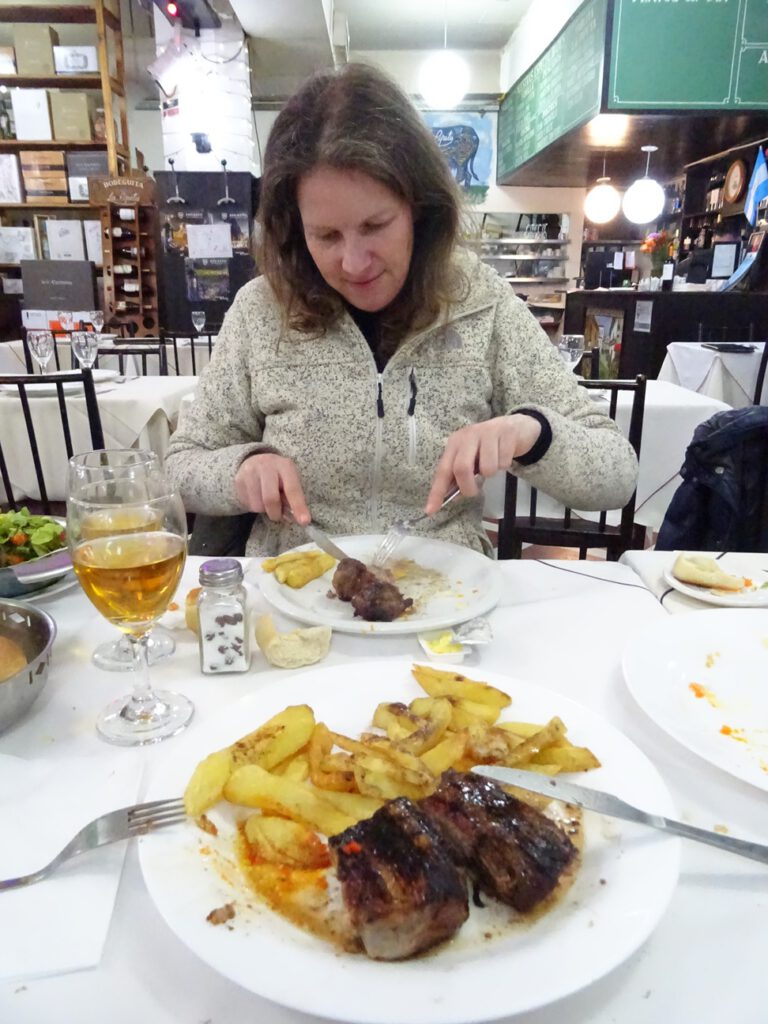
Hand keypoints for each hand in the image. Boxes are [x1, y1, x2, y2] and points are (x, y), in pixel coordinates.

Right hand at [234, 453, 310, 523]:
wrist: (255, 461)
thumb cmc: (278, 476)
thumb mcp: (290, 480)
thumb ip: (293, 498)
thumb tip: (297, 518)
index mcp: (285, 466)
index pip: (292, 489)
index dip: (298, 507)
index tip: (304, 521)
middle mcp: (266, 466)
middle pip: (270, 499)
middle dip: (276, 513)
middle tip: (277, 515)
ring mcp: (250, 472)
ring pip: (258, 505)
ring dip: (264, 509)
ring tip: (266, 499)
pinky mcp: (239, 480)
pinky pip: (248, 504)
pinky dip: (255, 506)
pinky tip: (257, 496)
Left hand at [425, 414, 541, 514]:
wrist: (515, 427)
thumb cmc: (487, 446)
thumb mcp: (471, 457)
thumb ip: (460, 475)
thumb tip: (453, 496)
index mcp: (455, 443)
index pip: (443, 470)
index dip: (437, 491)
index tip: (431, 510)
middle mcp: (468, 436)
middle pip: (461, 468)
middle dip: (468, 487)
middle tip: (474, 491)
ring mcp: (488, 433)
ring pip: (487, 468)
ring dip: (492, 473)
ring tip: (494, 463)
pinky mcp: (506, 435)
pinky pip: (504, 462)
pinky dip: (505, 465)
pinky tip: (504, 455)